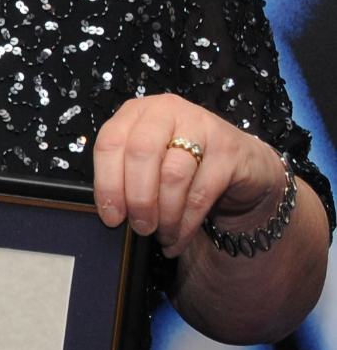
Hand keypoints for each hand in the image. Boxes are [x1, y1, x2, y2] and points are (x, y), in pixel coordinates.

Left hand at [93, 93, 283, 257]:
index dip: (107, 184)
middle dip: (138, 199)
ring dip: (165, 215)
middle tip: (140, 228)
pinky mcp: (228, 149)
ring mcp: (200, 125)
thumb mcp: (149, 163)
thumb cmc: (185, 165)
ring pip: (172, 174)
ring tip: (163, 235)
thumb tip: (113, 215)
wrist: (241, 164)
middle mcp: (166, 111)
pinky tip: (178, 237)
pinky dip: (186, 223)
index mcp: (136, 112)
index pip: (110, 142)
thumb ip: (127, 178)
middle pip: (140, 153)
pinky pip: (201, 193)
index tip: (112, 216)